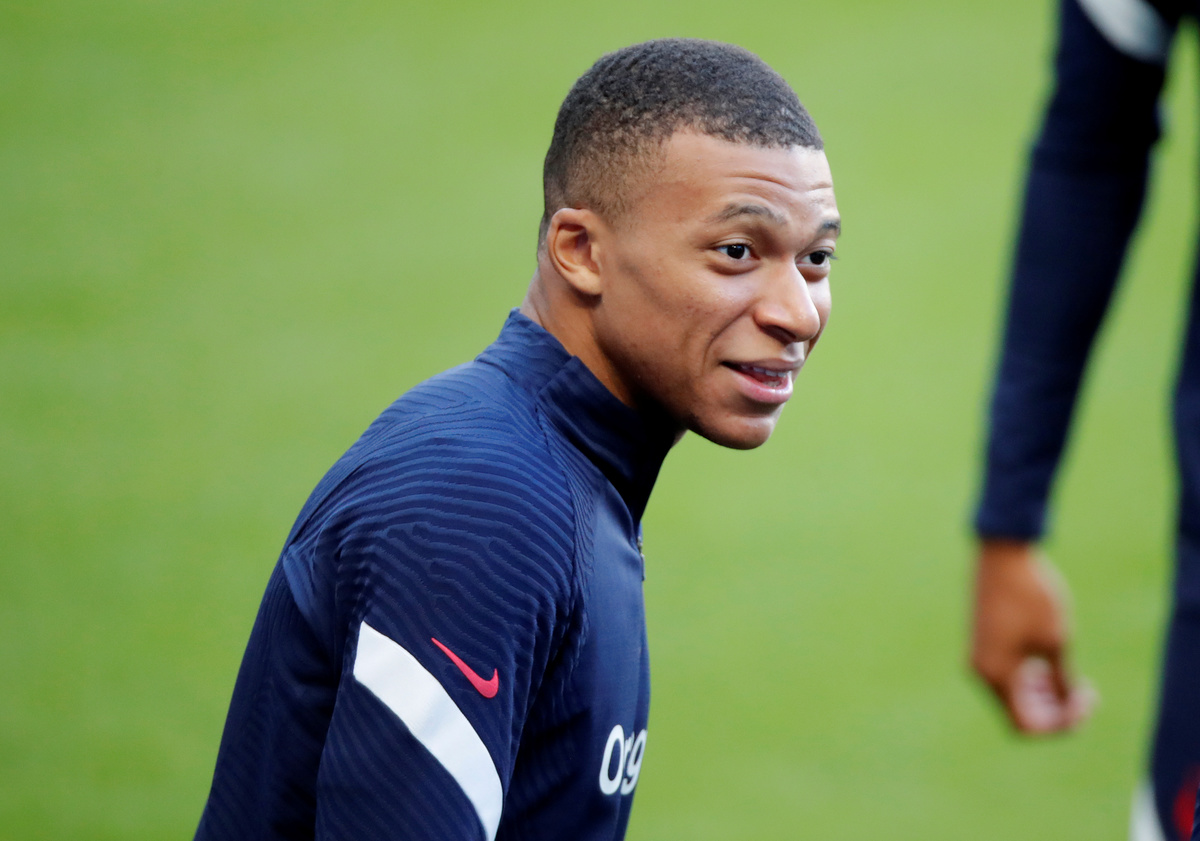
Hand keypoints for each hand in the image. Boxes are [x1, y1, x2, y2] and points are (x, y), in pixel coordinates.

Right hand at [969, 539, 1095, 732]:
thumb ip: (1062, 679)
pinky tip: (1049, 664)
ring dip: (1043, 697)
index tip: (1085, 699)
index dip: (1061, 724)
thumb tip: (1068, 704)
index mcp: (997, 675)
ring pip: (1012, 697)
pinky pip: (1005, 677)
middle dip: (1054, 711)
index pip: (1027, 726)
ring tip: (1070, 678)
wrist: (1003, 555)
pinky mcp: (981, 644)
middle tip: (1086, 693)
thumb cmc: (1031, 596)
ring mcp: (978, 657)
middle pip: (1019, 714)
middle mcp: (981, 672)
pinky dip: (1029, 681)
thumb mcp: (1056, 640)